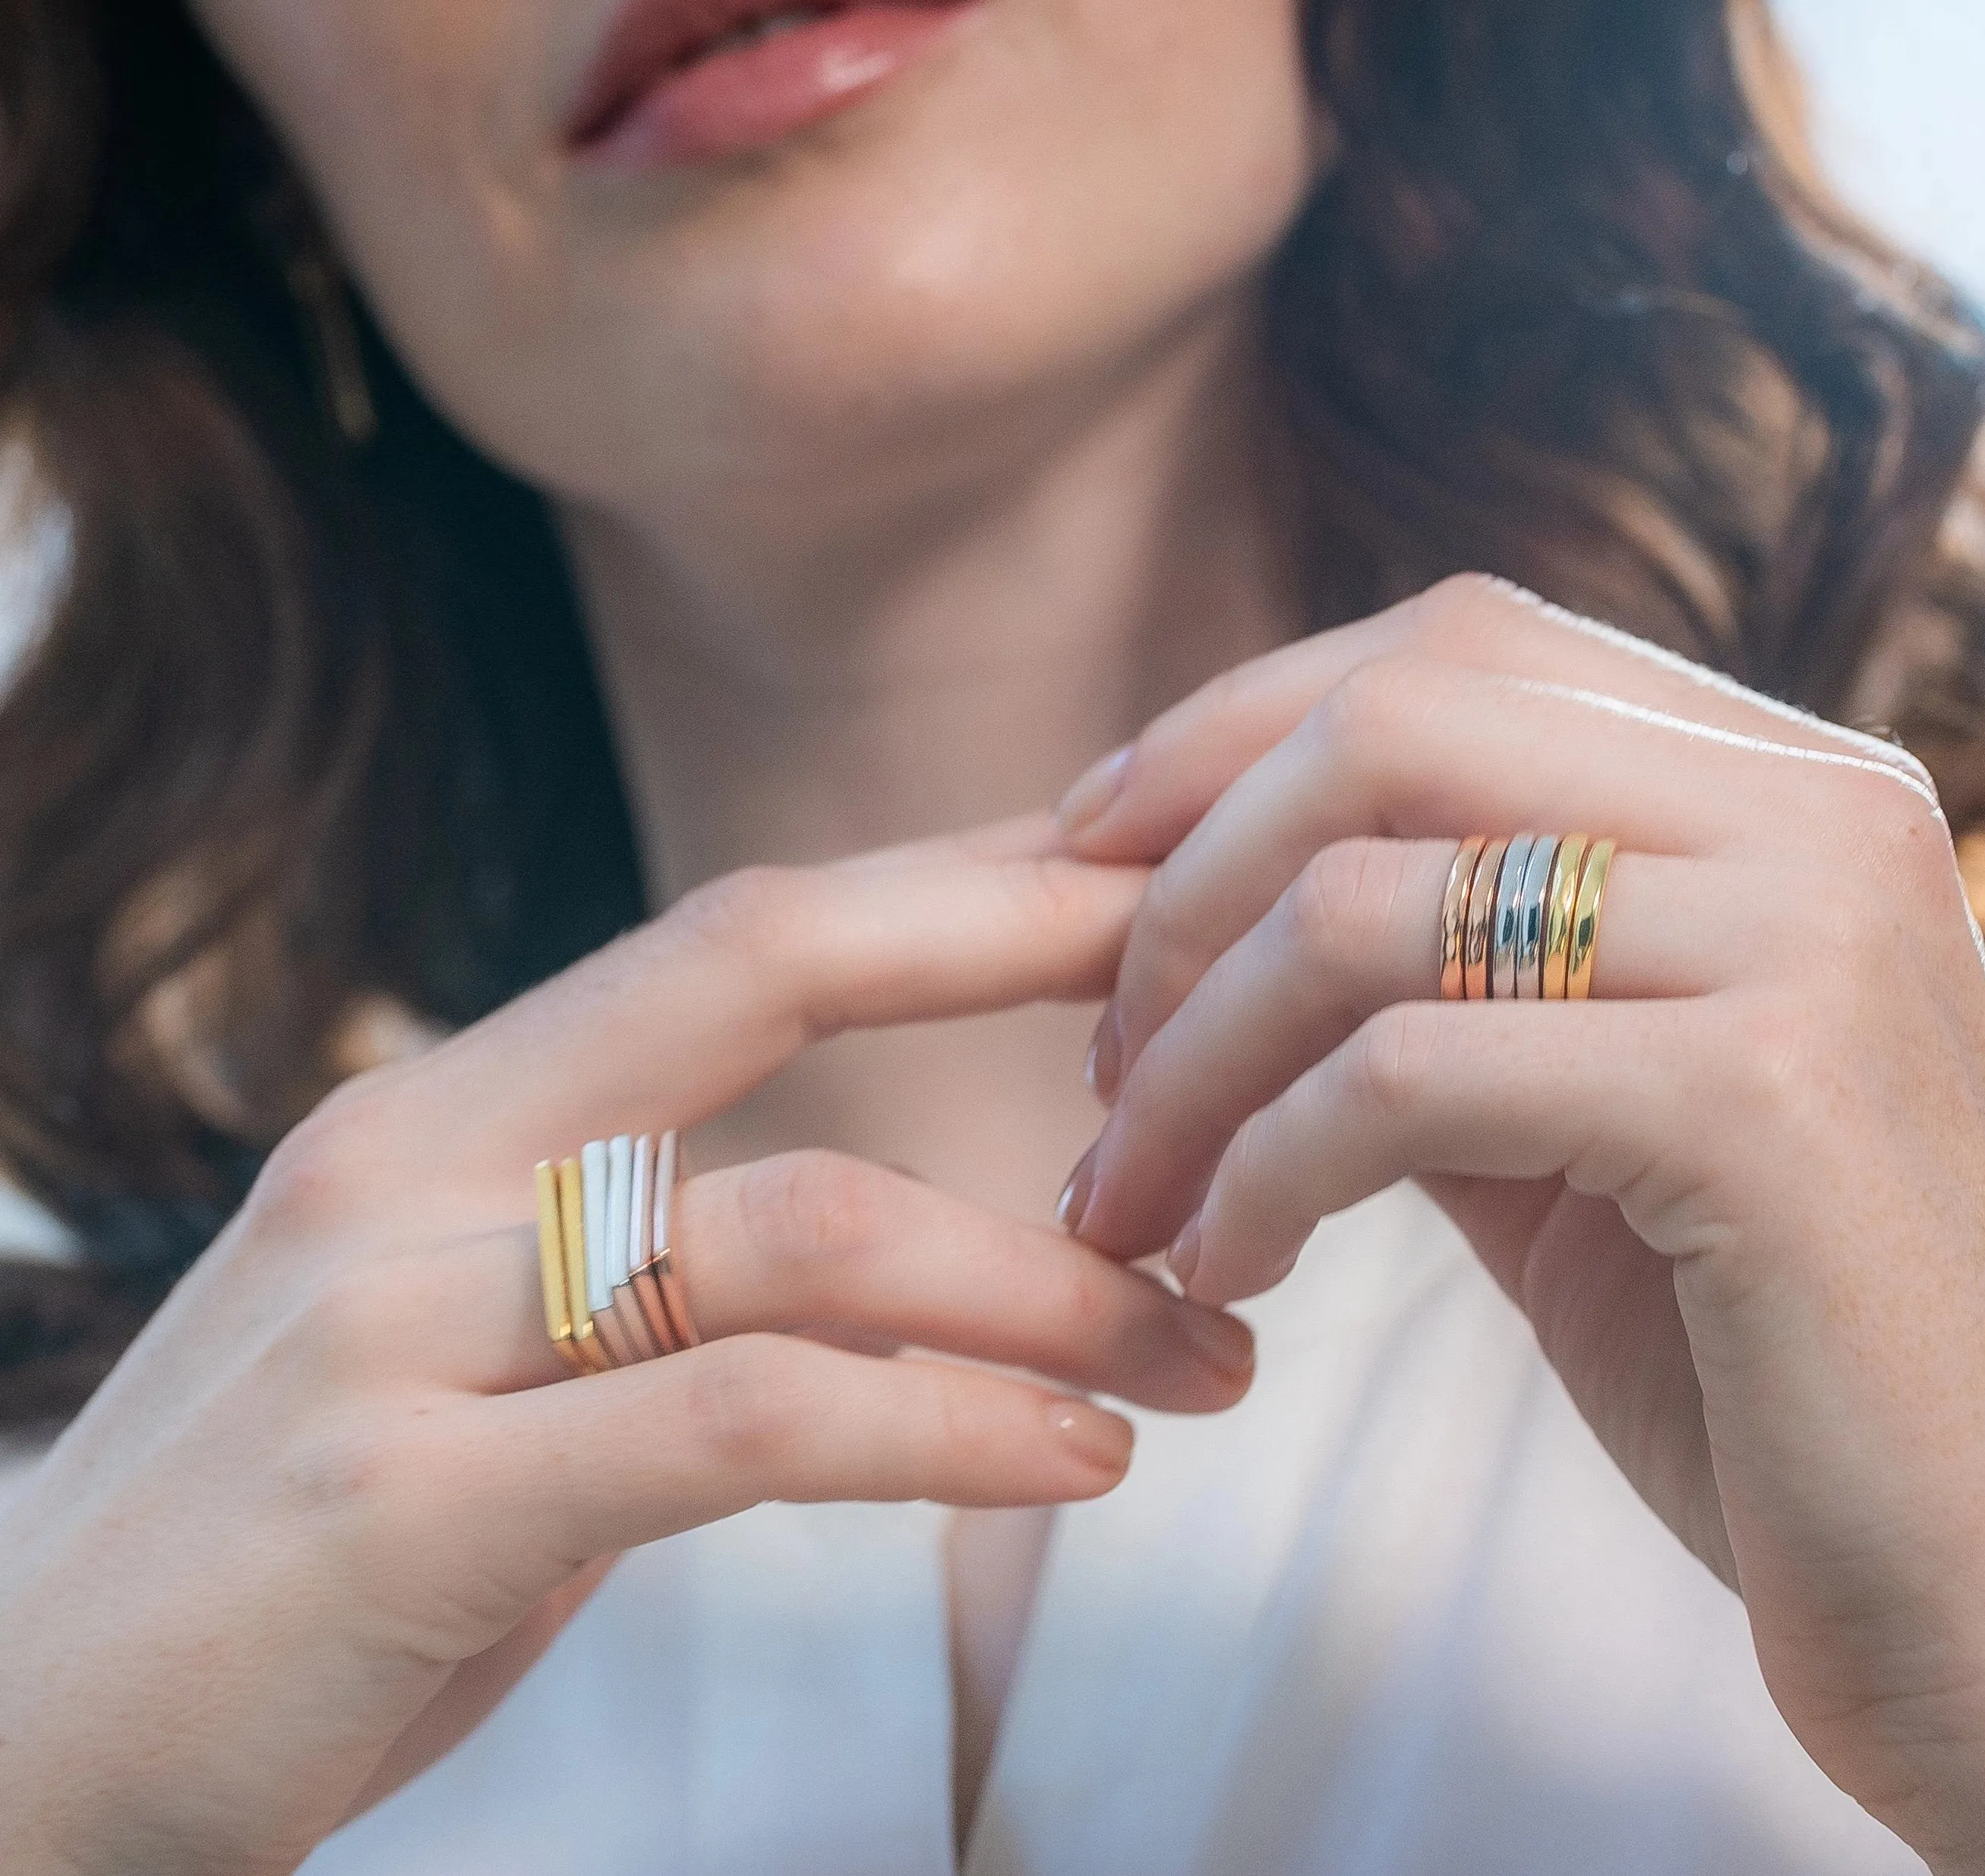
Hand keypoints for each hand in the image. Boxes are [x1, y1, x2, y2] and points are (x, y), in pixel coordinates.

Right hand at [0, 826, 1252, 1875]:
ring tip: (1208, 1345)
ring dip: (1046, 1277)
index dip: (943, 881)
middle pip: (760, 960)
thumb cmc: (287, 1556)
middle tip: (1218, 980)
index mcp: (442, 1116)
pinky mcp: (399, 1507)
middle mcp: (415, 1169)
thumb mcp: (469, 1361)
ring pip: (801, 1222)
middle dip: (1011, 936)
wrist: (0, 1758)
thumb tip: (889, 1250)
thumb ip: (645, 1277)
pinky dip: (943, 1427)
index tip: (1119, 871)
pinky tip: (1077, 1463)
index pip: (738, 931)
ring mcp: (396, 1324)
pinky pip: (744, 1421)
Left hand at [1058, 575, 1984, 1874]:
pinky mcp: (1767, 1107)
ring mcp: (1808, 944)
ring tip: (1125, 1196)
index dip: (1229, 734)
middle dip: (1181, 885)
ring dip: (1188, 1061)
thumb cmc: (1751, 1339)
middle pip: (1390, 722)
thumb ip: (1429, 967)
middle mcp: (1817, 816)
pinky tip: (1224, 1268)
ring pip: (1365, 906)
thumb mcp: (1572, 1099)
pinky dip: (1263, 1168)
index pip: (1451, 646)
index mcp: (1781, 783)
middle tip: (1096, 1059)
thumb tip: (1176, 886)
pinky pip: (1406, 1076)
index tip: (1081, 859)